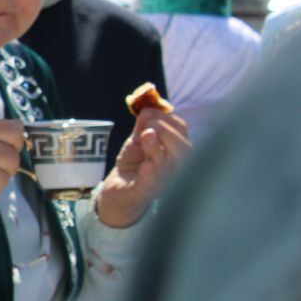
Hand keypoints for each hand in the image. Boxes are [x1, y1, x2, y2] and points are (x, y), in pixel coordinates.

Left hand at [94, 108, 190, 227]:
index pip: (182, 131)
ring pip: (168, 165)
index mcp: (176, 151)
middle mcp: (175, 167)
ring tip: (145, 136)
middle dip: (166, 132)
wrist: (117, 190)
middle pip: (183, 149)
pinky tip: (146, 165)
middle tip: (146, 127)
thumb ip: (143, 124)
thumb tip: (147, 107)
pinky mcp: (143, 194)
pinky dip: (150, 174)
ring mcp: (161, 182)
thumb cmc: (134, 164)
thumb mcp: (138, 140)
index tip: (148, 112)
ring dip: (156, 148)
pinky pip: (151, 184)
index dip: (167, 118)